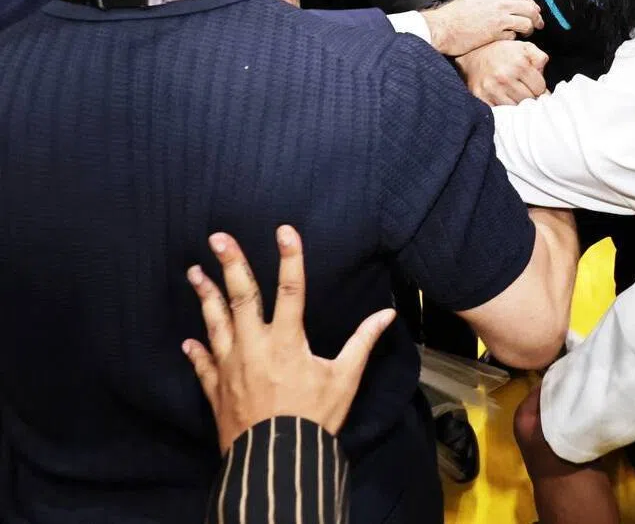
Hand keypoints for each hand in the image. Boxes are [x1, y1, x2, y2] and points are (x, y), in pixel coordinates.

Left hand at [183, 226, 395, 452]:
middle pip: (241, 296)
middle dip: (230, 264)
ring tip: (193, 272)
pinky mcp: (217, 391)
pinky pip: (203, 366)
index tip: (284, 230)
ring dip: (205, 296)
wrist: (275, 464)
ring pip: (215, 323)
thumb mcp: (345, 379)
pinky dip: (196, 352)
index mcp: (287, 340)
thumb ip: (363, 342)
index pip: (290, 289)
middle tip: (217, 238)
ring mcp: (231, 367)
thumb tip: (387, 314)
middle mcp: (255, 346)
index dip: (289, 257)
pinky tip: (188, 341)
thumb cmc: (313, 420)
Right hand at [422, 0, 543, 56]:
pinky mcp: (496, 32)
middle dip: (537, 16)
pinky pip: (515, 34)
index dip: (530, 4)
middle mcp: (499, 3)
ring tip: (527, 34)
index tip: (533, 10)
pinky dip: (515, 38)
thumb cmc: (453, 16)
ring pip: (527, 21)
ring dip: (529, 29)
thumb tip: (500, 3)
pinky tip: (510, 40)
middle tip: (539, 24)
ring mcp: (499, 18)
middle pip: (529, 7)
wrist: (443, 27)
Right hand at [456, 39, 548, 105]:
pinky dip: (504, 109)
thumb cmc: (501, 52)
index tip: (533, 85)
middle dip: (529, 97)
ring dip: (517, 104)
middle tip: (524, 91)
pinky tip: (503, 99)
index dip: (539, 88)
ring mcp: (492, 89)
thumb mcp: (523, 47)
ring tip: (514, 95)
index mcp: (519, 63)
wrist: (471, 55)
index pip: (540, 88)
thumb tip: (543, 74)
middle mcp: (505, 77)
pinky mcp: (481, 97)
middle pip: (529, 100)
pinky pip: (500, 112)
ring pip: (516, 108)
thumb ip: (539, 57)